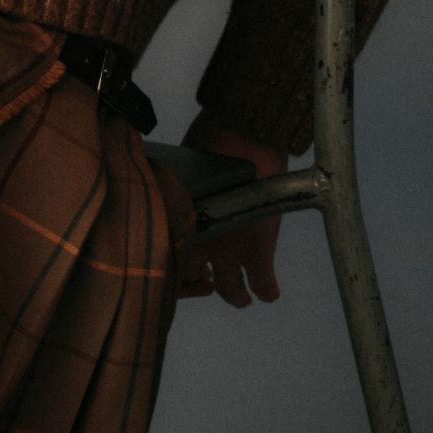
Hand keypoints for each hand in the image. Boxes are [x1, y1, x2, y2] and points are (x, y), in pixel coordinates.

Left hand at [175, 115, 287, 307]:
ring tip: (240, 295)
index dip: (170, 268)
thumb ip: (175, 197)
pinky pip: (263, 284)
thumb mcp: (179, 173)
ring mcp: (230, 249)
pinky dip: (266, 291)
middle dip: (199, 283)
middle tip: (209, 280)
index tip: (179, 264)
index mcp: (177, 224)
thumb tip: (166, 199)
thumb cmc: (207, 143)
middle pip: (192, 280)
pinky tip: (267, 292)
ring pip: (230, 290)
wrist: (247, 136)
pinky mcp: (260, 247)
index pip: (165, 260)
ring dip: (235, 296)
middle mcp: (199, 243)